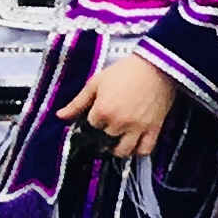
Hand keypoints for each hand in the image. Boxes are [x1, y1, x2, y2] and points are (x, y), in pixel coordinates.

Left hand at [63, 52, 180, 160]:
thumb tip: (60, 116)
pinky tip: (133, 145)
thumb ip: (78, 102)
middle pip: (104, 140)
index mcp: (102, 111)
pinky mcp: (154, 128)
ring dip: (117, 149)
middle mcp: (119, 123)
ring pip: (123, 151)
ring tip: (116, 141)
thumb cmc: (126, 71)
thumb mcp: (97, 82)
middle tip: (105, 128)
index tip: (96, 116)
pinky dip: (137, 151)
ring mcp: (137, 128)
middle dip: (102, 136)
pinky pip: (145, 149)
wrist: (157, 65)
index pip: (89, 127)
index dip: (91, 122)